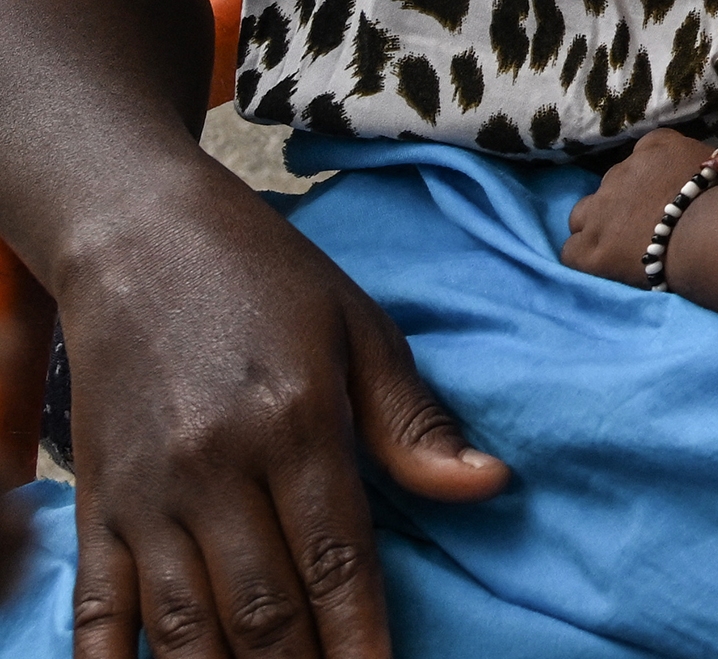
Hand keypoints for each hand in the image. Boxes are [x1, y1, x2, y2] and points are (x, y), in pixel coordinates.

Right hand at [58, 170, 509, 658]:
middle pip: (263, 613)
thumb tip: (488, 485)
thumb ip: (414, 422)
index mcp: (296, 423)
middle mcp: (216, 468)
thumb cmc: (265, 277)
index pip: (337, 564)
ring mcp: (146, 494)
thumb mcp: (360, 329)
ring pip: (185, 628)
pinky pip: (100, 610)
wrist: (136, 232)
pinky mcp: (96, 503)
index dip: (362, 642)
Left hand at [559, 127, 715, 287]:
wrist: (713, 231)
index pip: (643, 152)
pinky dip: (586, 257)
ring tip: (620, 245)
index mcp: (655, 148)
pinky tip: (605, 265)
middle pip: (612, 184)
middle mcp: (621, 172)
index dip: (652, 175)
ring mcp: (601, 211)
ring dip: (597, 226)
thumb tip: (717, 165)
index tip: (665, 191)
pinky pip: (571, 251)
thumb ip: (708, 161)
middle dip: (624, 201)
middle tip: (648, 222)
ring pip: (582, 214)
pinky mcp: (590, 249)